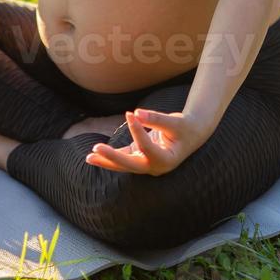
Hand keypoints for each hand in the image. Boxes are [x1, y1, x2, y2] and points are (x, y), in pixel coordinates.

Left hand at [85, 108, 212, 176]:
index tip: (130, 114)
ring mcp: (146, 164)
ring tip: (89, 157)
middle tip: (96, 149)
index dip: (137, 131)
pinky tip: (95, 155)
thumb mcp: (174, 122)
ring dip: (106, 161)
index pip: (147, 147)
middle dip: (112, 158)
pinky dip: (111, 157)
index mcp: (166, 161)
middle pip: (130, 165)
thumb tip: (135, 112)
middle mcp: (155, 167)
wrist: (191, 135)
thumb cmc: (184, 128)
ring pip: (124, 165)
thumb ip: (155, 118)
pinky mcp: (140, 158)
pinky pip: (123, 158)